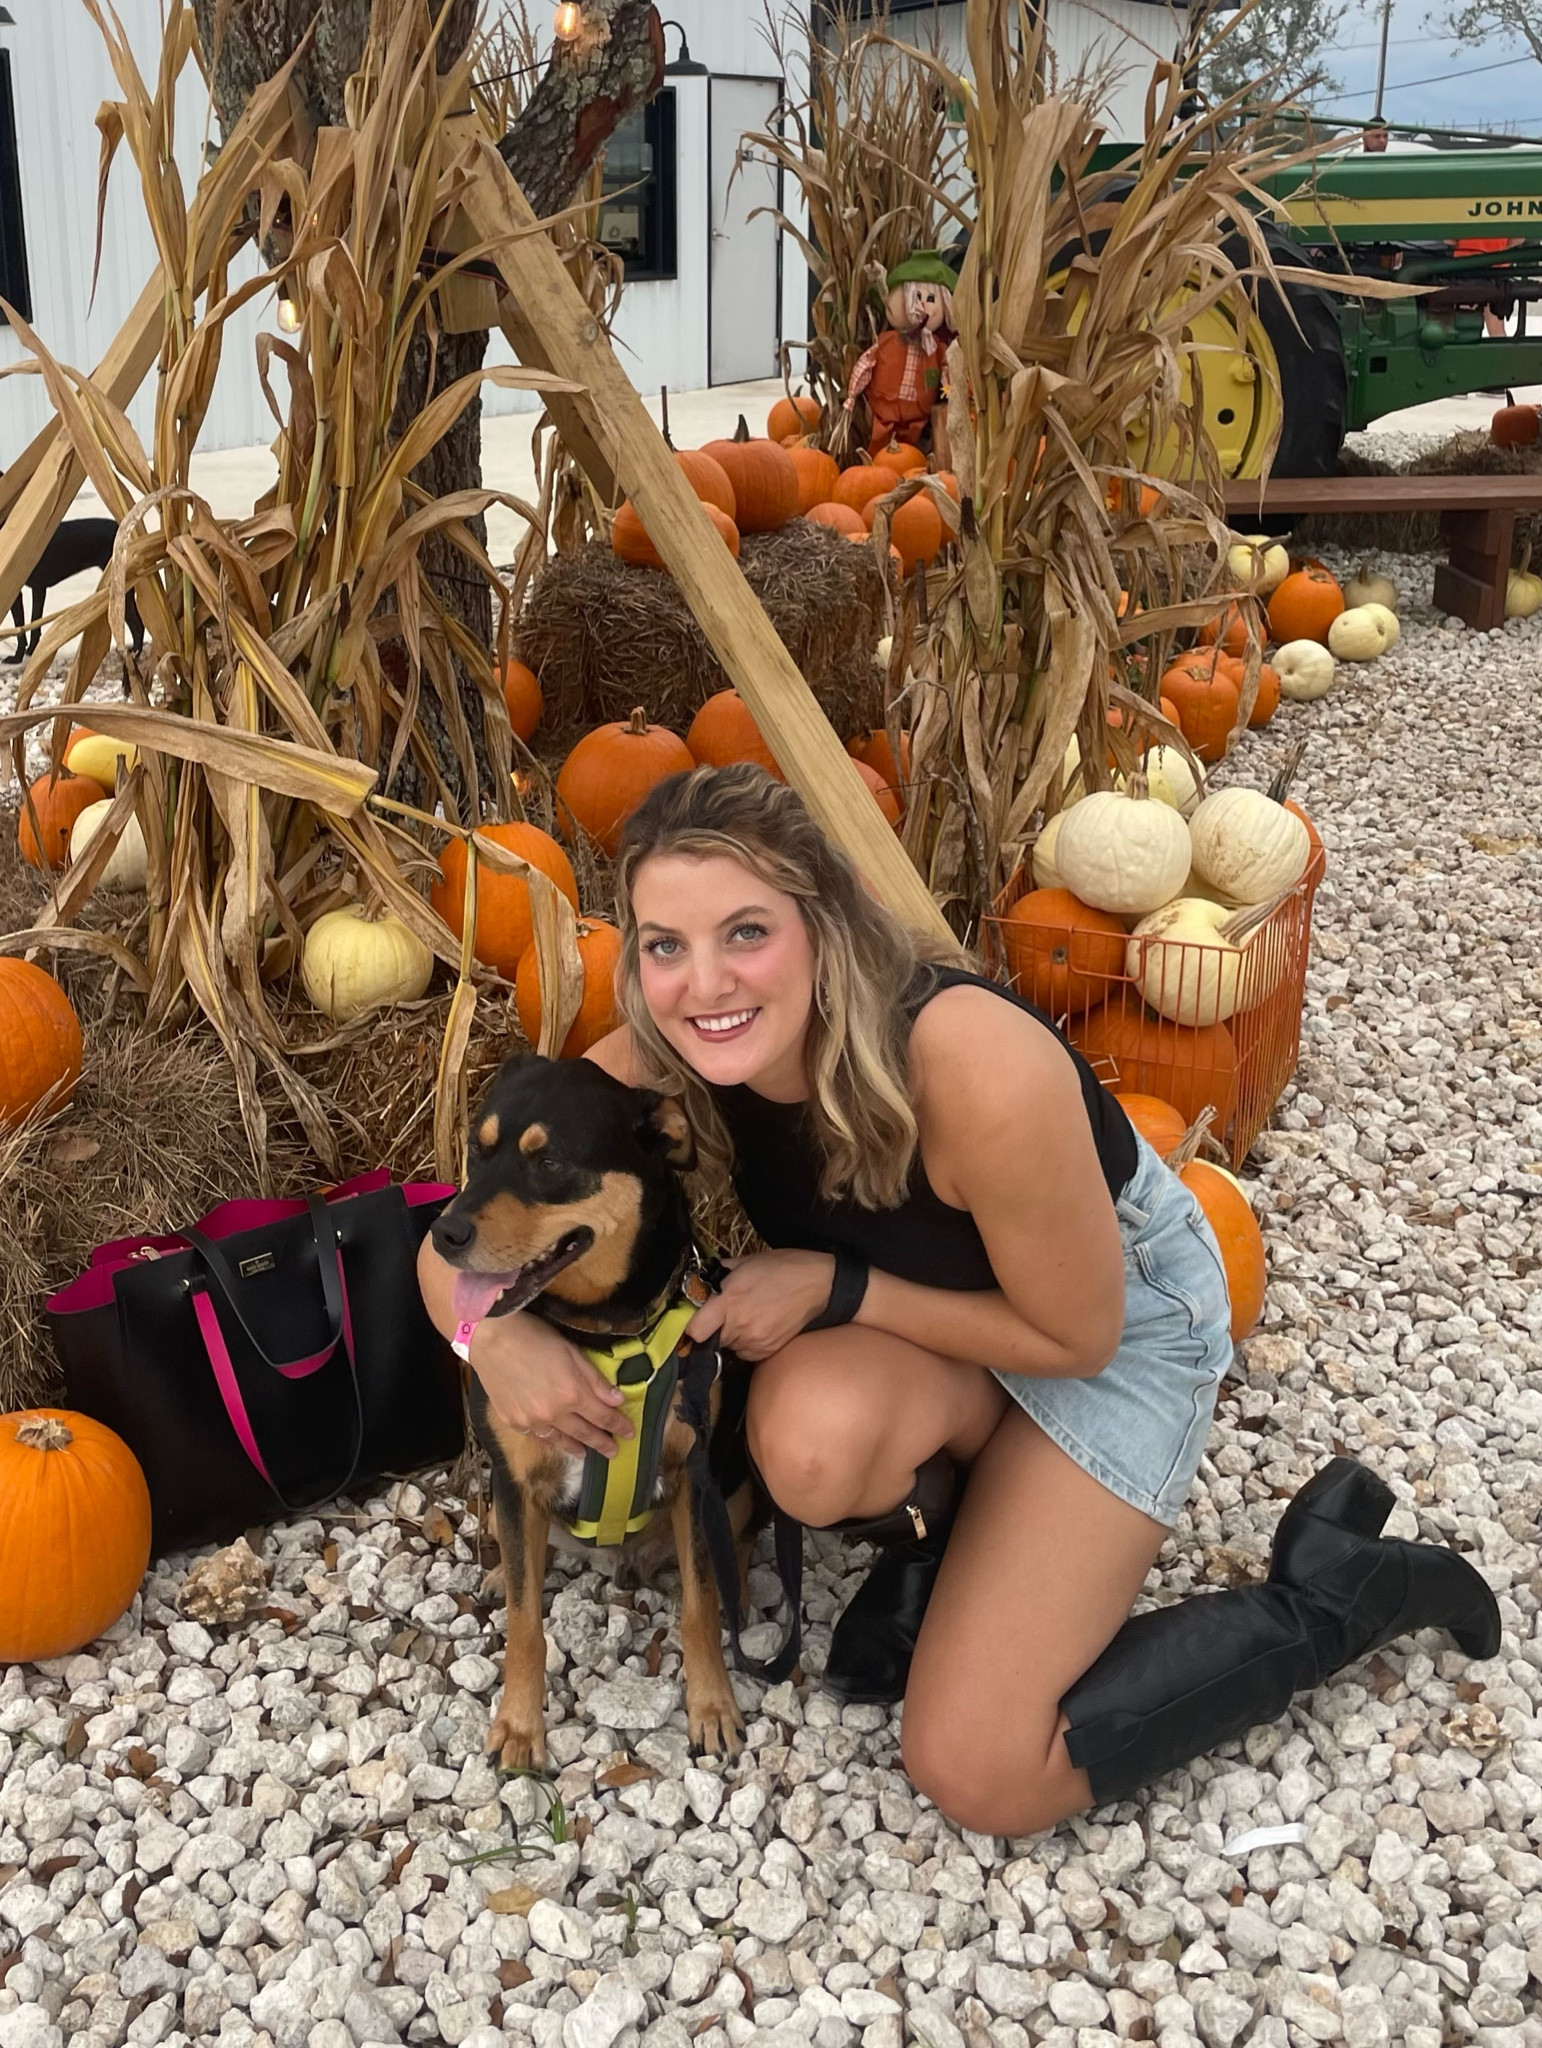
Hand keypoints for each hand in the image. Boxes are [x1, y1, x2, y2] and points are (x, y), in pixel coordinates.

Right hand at [468, 1311, 632, 1461]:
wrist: (490, 1339)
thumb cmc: (534, 1337)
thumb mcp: (571, 1351)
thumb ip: (595, 1379)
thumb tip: (617, 1400)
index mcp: (573, 1394)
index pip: (603, 1416)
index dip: (619, 1425)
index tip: (630, 1433)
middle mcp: (554, 1413)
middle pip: (584, 1432)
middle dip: (602, 1443)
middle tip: (613, 1452)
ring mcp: (531, 1421)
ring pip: (560, 1440)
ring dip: (577, 1446)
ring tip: (585, 1452)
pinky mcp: (513, 1421)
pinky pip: (537, 1435)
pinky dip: (549, 1439)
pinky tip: (554, 1439)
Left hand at [687, 1249, 836, 1361]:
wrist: (819, 1284)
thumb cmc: (783, 1267)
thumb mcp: (746, 1262)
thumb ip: (720, 1274)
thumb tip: (703, 1280)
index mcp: (728, 1300)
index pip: (694, 1330)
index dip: (690, 1327)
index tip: (695, 1320)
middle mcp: (738, 1325)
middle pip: (711, 1340)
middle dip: (714, 1328)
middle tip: (726, 1313)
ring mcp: (754, 1341)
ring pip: (729, 1347)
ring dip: (732, 1336)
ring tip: (749, 1316)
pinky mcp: (767, 1351)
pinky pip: (746, 1353)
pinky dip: (747, 1343)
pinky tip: (760, 1325)